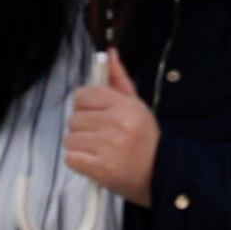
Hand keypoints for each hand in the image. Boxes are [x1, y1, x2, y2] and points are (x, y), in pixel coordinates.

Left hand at [64, 49, 160, 206]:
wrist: (160, 175)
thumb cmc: (146, 140)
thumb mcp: (137, 106)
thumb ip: (119, 79)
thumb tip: (109, 53)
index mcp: (126, 106)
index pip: (84, 95)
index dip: (85, 106)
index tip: (96, 115)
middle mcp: (118, 124)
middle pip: (74, 118)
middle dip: (84, 128)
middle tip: (102, 137)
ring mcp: (108, 147)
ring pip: (70, 139)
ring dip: (80, 147)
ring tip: (100, 151)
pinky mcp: (100, 168)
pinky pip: (70, 158)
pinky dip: (79, 162)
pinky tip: (96, 163)